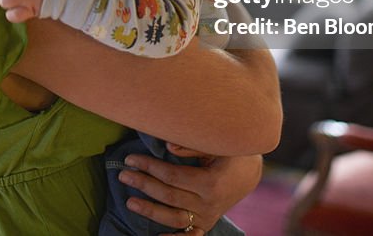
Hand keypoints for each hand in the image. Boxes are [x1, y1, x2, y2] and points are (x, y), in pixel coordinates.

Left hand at [117, 150, 262, 233]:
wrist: (249, 173)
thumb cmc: (230, 154)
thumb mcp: (215, 145)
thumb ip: (191, 147)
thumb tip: (166, 147)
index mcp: (210, 182)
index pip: (172, 176)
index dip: (149, 167)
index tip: (131, 159)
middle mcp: (209, 204)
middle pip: (169, 196)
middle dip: (143, 184)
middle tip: (123, 174)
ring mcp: (207, 217)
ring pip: (174, 219)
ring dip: (150, 211)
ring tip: (130, 201)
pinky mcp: (206, 224)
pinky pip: (187, 234)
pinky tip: (156, 234)